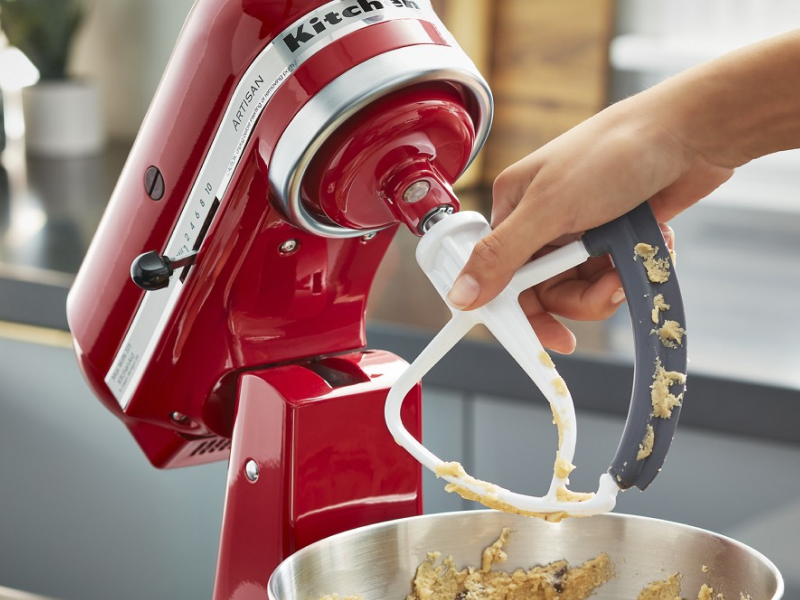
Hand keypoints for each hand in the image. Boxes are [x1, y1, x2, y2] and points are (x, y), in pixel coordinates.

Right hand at [447, 94, 731, 351]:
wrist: (691, 132)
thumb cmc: (614, 153)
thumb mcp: (549, 208)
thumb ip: (502, 256)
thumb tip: (460, 295)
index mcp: (514, 207)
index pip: (500, 275)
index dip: (519, 311)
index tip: (546, 338)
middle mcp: (543, 221)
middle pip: (545, 291)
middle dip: (580, 298)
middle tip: (607, 288)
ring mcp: (582, 229)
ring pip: (582, 288)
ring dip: (610, 285)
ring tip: (632, 261)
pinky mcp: (616, 235)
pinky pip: (613, 275)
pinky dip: (632, 269)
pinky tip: (649, 243)